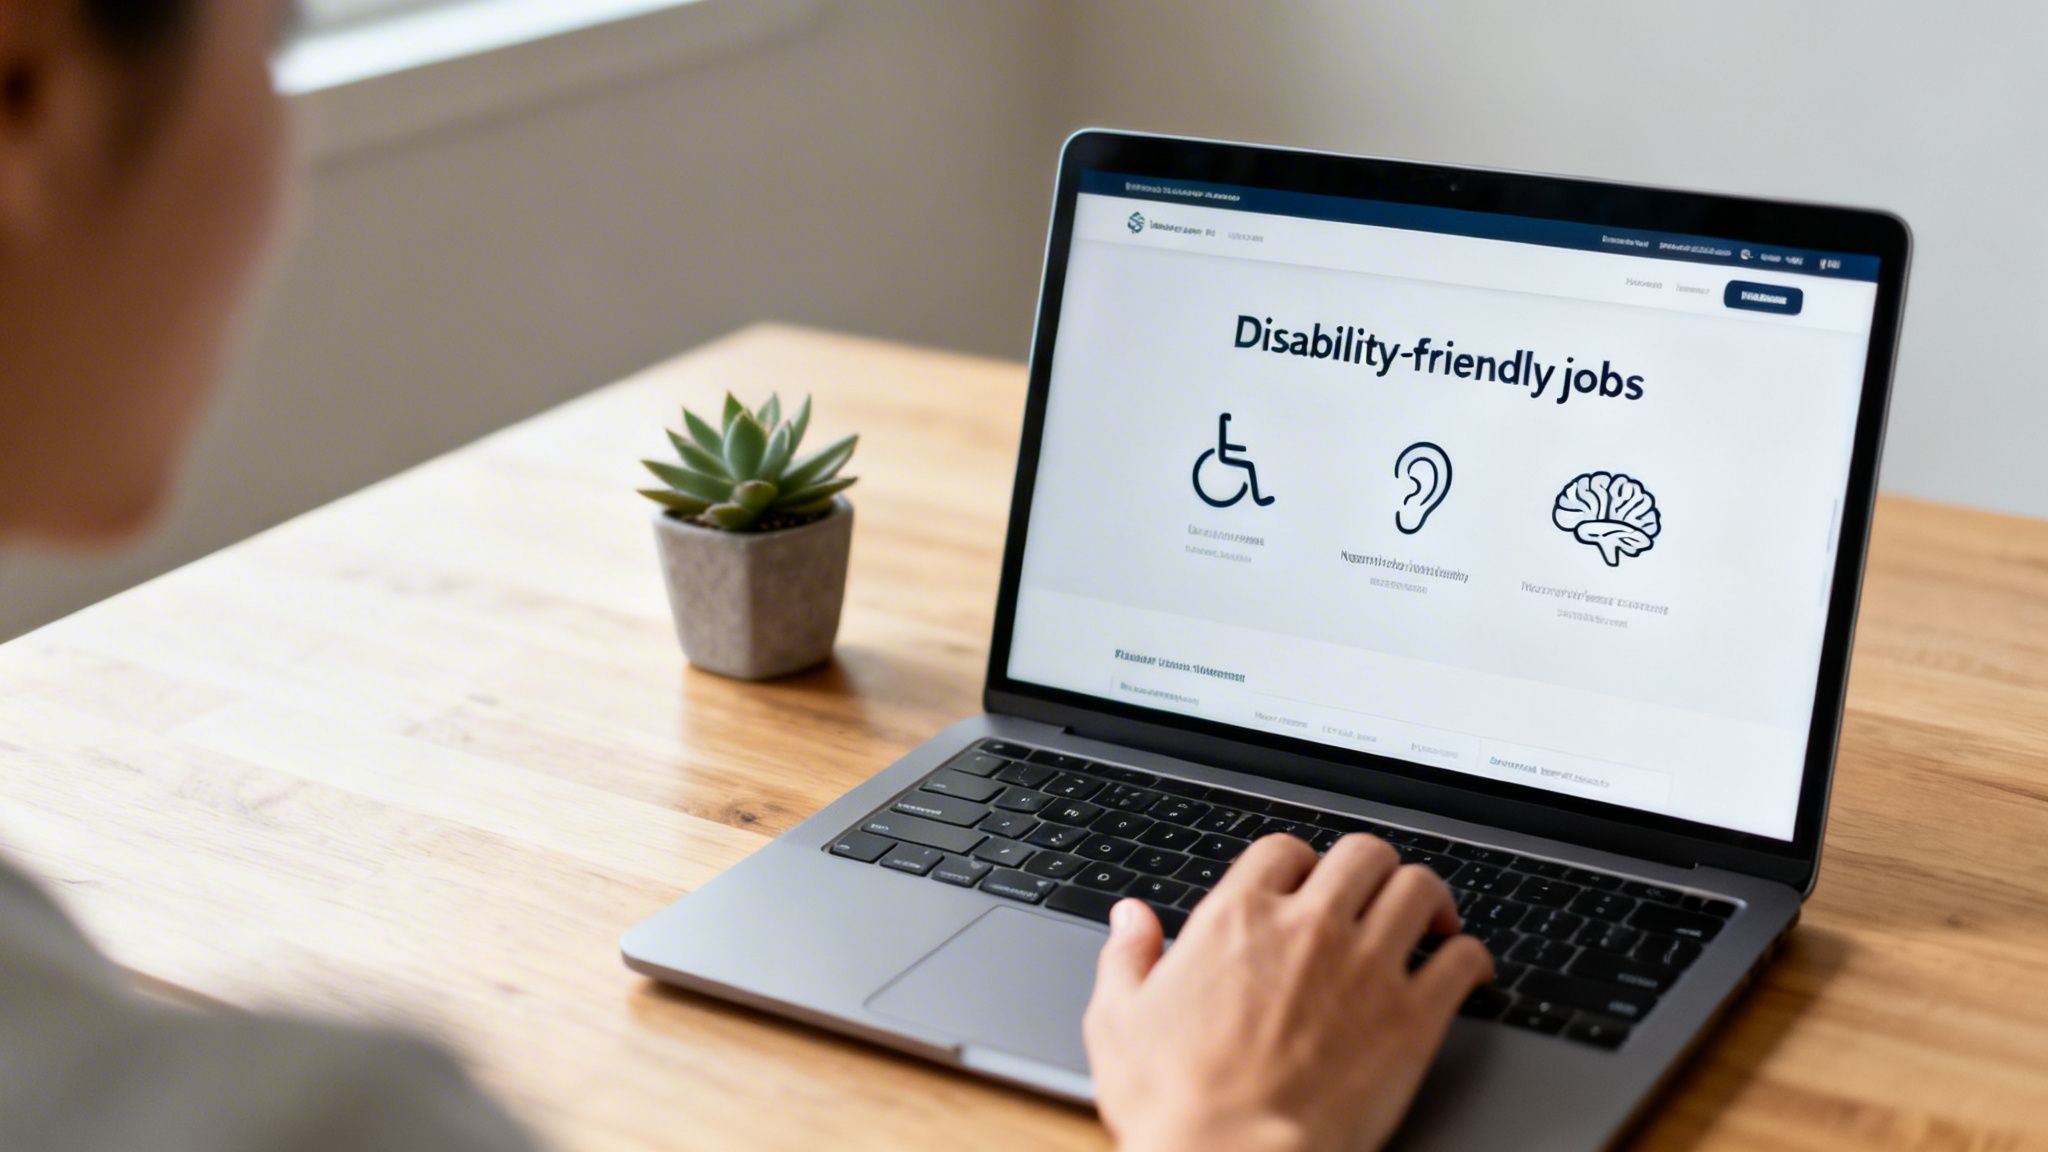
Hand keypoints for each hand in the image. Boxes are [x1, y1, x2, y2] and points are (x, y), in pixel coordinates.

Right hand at [1083, 834, 1493, 1151]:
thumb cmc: (1175, 1102)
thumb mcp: (1118, 1019)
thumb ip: (1128, 957)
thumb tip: (1130, 919)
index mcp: (1238, 918)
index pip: (1283, 849)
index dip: (1298, 861)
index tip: (1304, 883)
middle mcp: (1308, 927)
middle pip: (1362, 854)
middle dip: (1371, 867)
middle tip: (1374, 891)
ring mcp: (1366, 968)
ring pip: (1418, 889)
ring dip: (1427, 898)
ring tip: (1429, 918)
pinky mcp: (1411, 1019)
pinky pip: (1462, 960)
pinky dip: (1470, 956)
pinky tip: (1465, 967)